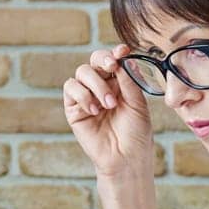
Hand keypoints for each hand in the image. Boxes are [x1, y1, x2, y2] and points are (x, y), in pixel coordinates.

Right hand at [63, 44, 155, 181]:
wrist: (126, 157)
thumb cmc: (136, 132)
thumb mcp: (137, 102)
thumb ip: (128, 80)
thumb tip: (121, 59)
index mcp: (119, 82)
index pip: (113, 60)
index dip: (115, 52)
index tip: (123, 51)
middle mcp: (101, 86)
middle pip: (94, 60)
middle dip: (102, 59)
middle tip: (112, 67)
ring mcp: (86, 96)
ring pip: (81, 73)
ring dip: (96, 84)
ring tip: (109, 104)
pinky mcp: (73, 109)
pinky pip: (70, 89)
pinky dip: (83, 95)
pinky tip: (95, 110)